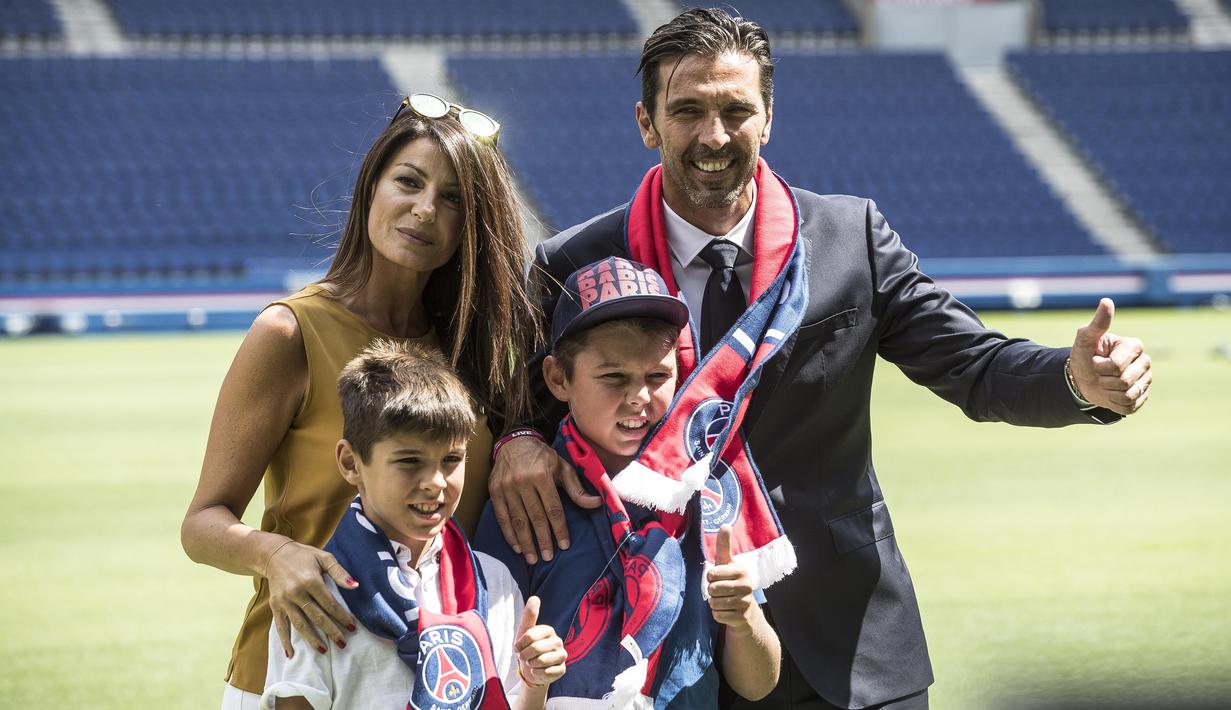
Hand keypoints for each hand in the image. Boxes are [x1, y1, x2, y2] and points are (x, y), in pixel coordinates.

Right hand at [265, 539, 357, 657]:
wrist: (274, 554)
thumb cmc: (304, 556)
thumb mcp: (324, 557)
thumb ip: (339, 572)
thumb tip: (355, 585)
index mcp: (310, 580)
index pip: (330, 604)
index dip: (342, 616)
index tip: (352, 627)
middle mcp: (296, 592)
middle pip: (317, 617)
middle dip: (331, 631)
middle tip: (343, 643)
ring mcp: (284, 601)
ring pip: (300, 624)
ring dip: (312, 639)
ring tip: (323, 650)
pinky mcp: (275, 606)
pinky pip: (280, 626)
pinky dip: (285, 640)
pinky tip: (291, 653)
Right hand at [488, 435, 600, 563]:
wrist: (514, 443)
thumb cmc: (542, 458)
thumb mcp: (563, 468)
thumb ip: (577, 489)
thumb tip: (597, 503)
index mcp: (542, 476)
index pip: (553, 508)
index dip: (559, 528)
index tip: (564, 545)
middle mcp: (523, 482)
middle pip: (535, 517)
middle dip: (543, 540)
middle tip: (549, 557)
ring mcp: (506, 487)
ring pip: (518, 520)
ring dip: (526, 542)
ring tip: (533, 558)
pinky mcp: (494, 491)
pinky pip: (502, 517)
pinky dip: (509, 534)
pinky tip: (517, 547)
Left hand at [514, 596, 566, 687]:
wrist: (531, 670)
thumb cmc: (527, 648)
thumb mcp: (524, 631)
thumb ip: (529, 615)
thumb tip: (535, 597)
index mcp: (548, 630)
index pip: (530, 635)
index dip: (520, 644)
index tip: (518, 648)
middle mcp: (558, 641)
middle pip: (535, 649)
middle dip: (525, 656)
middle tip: (524, 657)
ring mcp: (562, 655)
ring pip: (541, 661)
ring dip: (531, 665)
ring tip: (532, 663)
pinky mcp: (562, 669)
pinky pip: (547, 673)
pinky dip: (538, 674)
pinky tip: (539, 671)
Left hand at [706, 525, 759, 631]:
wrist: (745, 611)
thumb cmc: (731, 582)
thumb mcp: (727, 564)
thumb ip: (724, 545)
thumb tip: (725, 524)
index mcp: (741, 570)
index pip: (711, 574)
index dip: (710, 578)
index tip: (719, 578)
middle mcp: (746, 586)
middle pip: (712, 589)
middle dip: (712, 592)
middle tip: (721, 591)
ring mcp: (745, 603)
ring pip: (714, 603)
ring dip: (714, 603)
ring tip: (724, 601)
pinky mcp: (741, 618)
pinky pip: (717, 615)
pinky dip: (718, 614)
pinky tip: (727, 612)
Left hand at [1070, 298, 1151, 415]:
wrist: (1082, 378)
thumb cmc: (1084, 355)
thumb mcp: (1085, 338)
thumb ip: (1097, 323)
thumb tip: (1106, 301)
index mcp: (1134, 346)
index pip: (1118, 365)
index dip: (1100, 367)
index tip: (1095, 360)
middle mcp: (1145, 362)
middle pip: (1124, 381)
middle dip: (1104, 380)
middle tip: (1099, 374)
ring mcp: (1146, 380)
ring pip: (1128, 395)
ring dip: (1109, 393)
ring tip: (1105, 384)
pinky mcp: (1143, 397)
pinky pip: (1130, 407)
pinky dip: (1114, 404)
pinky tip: (1111, 395)